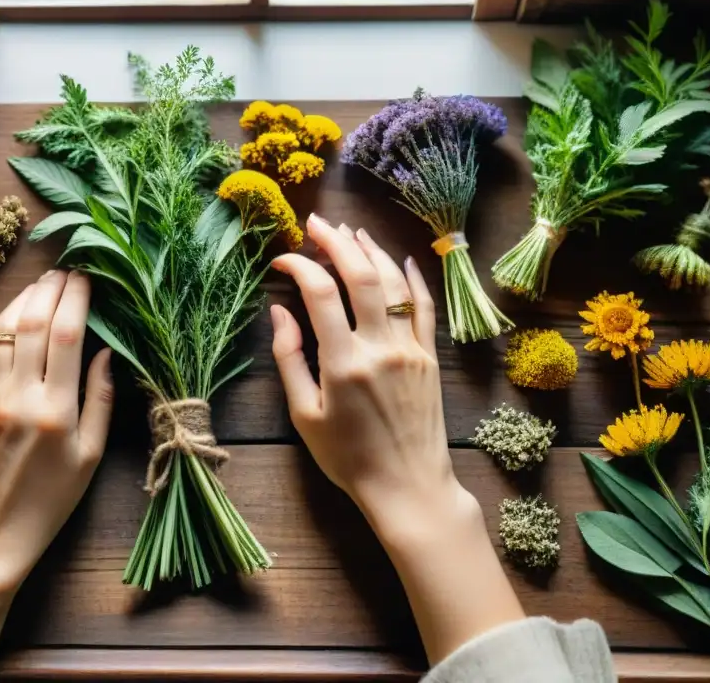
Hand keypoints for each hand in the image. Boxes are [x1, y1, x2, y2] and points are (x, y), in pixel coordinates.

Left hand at [0, 270, 112, 669]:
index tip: (85, 277)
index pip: (67, 334)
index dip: (77, 297)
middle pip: (31, 322)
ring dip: (18, 301)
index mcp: (56, 411)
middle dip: (49, 288)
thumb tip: (106, 351)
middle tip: (62, 272)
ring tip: (36, 288)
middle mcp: (18, 399)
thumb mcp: (90, 456)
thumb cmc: (52, 500)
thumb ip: (100, 400)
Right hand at [271, 215, 523, 663]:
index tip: (283, 259)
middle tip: (318, 223)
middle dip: (337, 242)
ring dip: (372, 252)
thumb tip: (280, 310)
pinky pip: (423, 306)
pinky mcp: (429, 356)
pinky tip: (401, 259)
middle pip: (360, 275)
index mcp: (343, 362)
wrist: (408, 486)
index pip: (319, 293)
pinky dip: (412, 278)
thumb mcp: (304, 414)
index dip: (299, 265)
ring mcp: (410, 348)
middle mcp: (380, 346)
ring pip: (394, 283)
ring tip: (352, 232)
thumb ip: (290, 358)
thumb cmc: (348, 458)